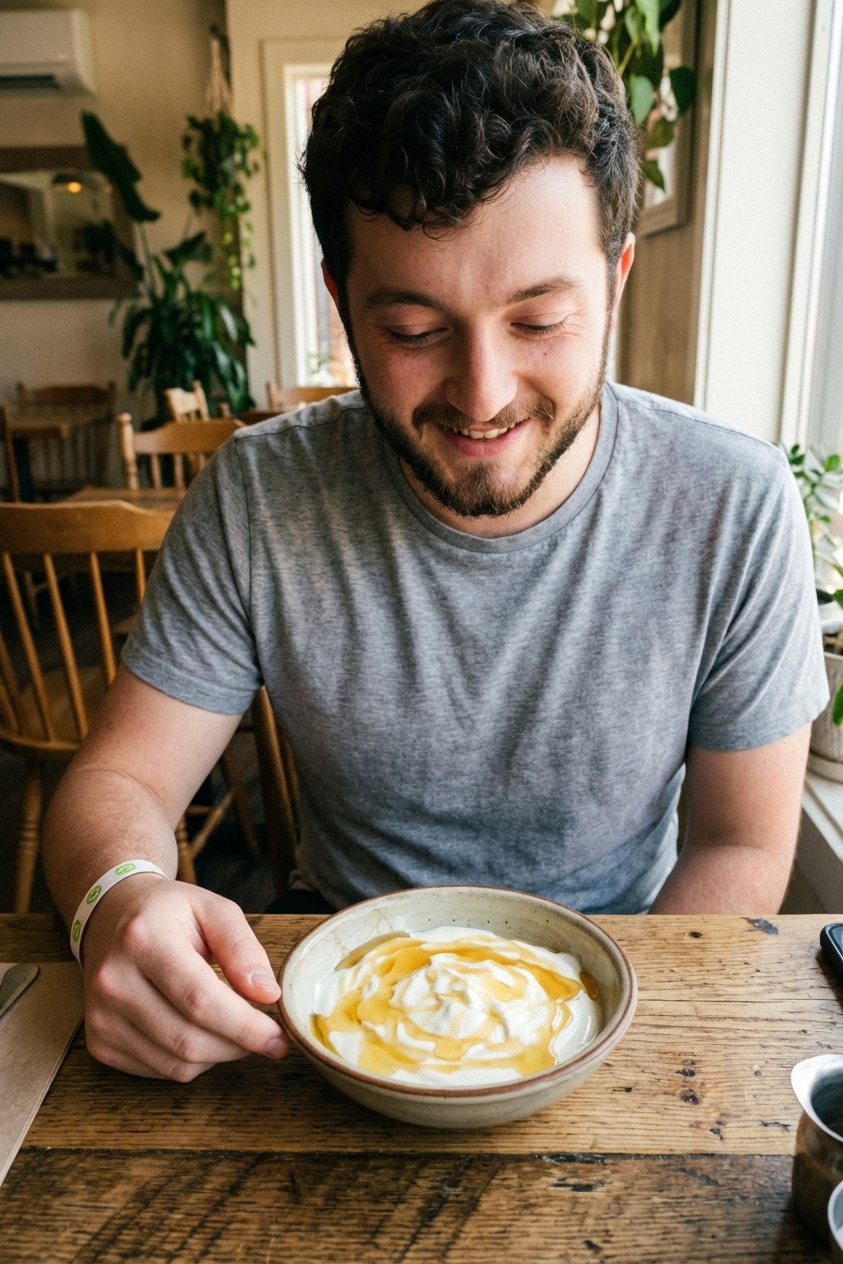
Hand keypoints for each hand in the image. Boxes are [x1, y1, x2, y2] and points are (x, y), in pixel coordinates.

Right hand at [81, 874, 287, 1079]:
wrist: (111, 917)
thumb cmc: (169, 912)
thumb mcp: (213, 909)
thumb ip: (243, 948)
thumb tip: (267, 994)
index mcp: (143, 940)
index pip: (200, 1000)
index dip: (245, 1027)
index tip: (279, 1038)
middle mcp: (114, 981)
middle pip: (188, 1039)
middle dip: (238, 1046)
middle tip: (267, 1037)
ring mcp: (101, 1016)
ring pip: (176, 1064)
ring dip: (217, 1056)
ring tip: (233, 1029)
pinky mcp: (99, 1042)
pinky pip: (159, 1071)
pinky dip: (190, 1061)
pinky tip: (200, 1032)